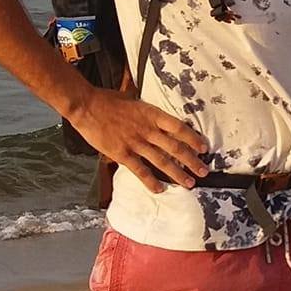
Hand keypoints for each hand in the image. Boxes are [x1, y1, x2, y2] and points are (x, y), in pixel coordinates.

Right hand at [70, 86, 208, 193]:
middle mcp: (148, 130)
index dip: (193, 139)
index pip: (179, 128)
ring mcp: (135, 142)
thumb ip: (148, 113)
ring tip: (190, 183)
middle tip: (204, 171)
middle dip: (192, 161)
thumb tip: (158, 119)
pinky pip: (140, 170)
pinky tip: (160, 189)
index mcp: (152, 115)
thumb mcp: (135, 101)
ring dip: (178, 174)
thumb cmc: (109, 100)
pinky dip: (151, 181)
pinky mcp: (122, 153)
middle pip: (175, 148)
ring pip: (162, 161)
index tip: (204, 148)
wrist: (86, 105)